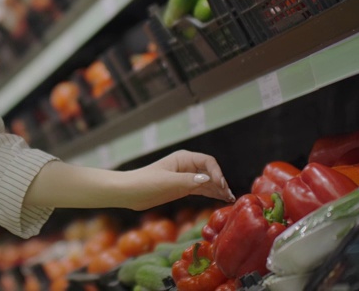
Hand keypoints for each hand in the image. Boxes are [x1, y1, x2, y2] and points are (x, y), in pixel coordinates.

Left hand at [121, 150, 235, 210]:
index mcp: (183, 158)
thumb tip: (207, 180)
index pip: (208, 162)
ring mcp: (185, 177)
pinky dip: (210, 193)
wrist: (128, 192)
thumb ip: (188, 181)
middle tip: (230, 196)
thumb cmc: (145, 183)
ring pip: (207, 181)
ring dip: (218, 189)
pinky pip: (201, 189)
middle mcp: (187, 166)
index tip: (221, 186)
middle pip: (210, 171)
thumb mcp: (168, 182)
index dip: (217, 173)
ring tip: (229, 199)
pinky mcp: (182, 188)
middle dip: (221, 182)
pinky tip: (220, 199)